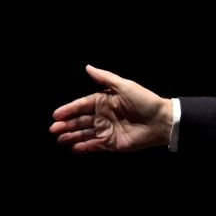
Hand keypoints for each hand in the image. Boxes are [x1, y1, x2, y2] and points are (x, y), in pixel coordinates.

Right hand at [50, 65, 173, 152]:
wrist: (162, 121)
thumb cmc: (145, 101)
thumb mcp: (125, 86)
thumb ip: (105, 78)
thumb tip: (87, 66)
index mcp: (104, 101)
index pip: (81, 105)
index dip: (68, 110)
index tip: (55, 115)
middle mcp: (103, 116)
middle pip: (80, 121)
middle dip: (66, 125)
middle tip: (53, 129)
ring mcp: (107, 130)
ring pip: (84, 134)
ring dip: (71, 136)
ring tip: (60, 139)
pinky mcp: (112, 143)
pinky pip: (95, 145)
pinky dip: (84, 147)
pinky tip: (73, 148)